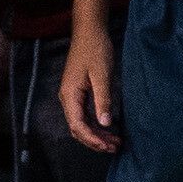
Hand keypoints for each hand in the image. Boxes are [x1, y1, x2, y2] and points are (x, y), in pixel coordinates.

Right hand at [60, 28, 117, 153]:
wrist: (90, 34)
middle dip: (95, 141)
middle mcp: (67, 98)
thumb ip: (103, 100)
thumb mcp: (102, 76)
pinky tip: (109, 129)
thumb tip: (105, 123)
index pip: (77, 125)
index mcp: (70, 95)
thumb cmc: (96, 51)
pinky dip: (96, 124)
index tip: (108, 147)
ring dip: (96, 134)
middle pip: (77, 128)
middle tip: (115, 147)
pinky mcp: (79, 93)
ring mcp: (72, 96)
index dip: (92, 139)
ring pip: (81, 123)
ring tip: (115, 142)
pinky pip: (84, 115)